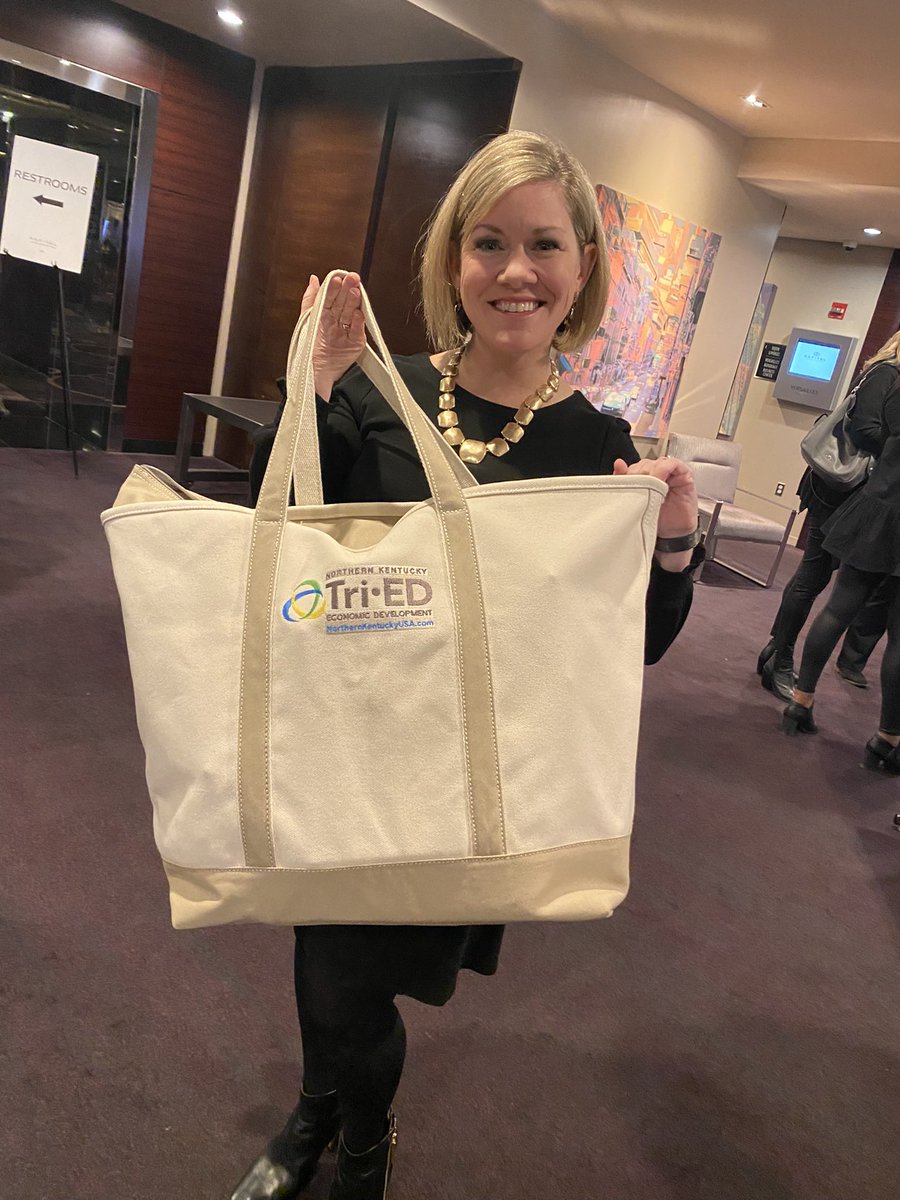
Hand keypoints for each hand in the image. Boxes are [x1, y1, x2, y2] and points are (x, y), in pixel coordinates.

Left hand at [302, 272, 365, 399]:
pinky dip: (358, 321)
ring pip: (351, 312)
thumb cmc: (307, 348)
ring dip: (354, 302)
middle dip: (348, 289)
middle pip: (344, 301)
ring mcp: (347, 331)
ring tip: (355, 291)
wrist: (313, 372)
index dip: (335, 286)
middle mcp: (337, 321)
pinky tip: (358, 312)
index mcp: (325, 314)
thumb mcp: (306, 319)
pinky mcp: (356, 343)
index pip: (332, 296)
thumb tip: (314, 279)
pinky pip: (357, 330)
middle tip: (352, 278)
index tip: (340, 276)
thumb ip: (310, 299)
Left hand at [613, 455, 698, 570]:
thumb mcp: (637, 501)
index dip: (629, 474)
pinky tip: (661, 480)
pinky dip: (665, 469)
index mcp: (644, 477)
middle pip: (645, 464)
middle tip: (639, 489)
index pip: (634, 467)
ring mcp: (671, 472)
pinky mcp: (683, 473)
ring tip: (650, 488)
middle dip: (640, 475)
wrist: (673, 533)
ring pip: (657, 462)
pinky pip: (673, 464)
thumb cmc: (656, 518)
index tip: (626, 483)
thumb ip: (627, 482)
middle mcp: (657, 473)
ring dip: (651, 473)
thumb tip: (618, 463)